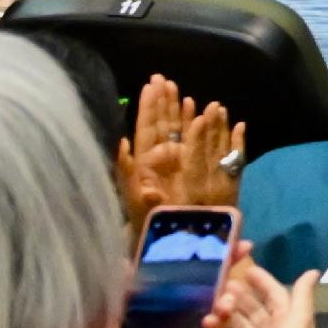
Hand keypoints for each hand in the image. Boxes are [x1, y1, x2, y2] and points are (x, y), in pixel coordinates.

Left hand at [116, 71, 244, 219]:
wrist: (165, 250)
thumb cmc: (144, 226)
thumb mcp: (129, 198)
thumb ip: (125, 173)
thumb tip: (121, 144)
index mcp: (146, 163)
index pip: (148, 128)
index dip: (150, 106)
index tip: (152, 84)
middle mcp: (161, 162)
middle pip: (162, 127)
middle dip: (163, 102)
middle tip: (164, 78)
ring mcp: (176, 169)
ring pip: (179, 135)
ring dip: (180, 113)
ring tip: (184, 92)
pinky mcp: (193, 177)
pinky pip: (198, 148)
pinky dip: (200, 131)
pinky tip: (206, 116)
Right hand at [202, 246, 315, 327]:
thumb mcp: (297, 318)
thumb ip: (302, 295)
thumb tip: (314, 271)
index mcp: (286, 320)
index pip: (275, 296)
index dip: (263, 282)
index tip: (247, 271)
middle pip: (252, 311)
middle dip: (237, 300)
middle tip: (221, 293)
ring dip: (222, 321)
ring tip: (210, 319)